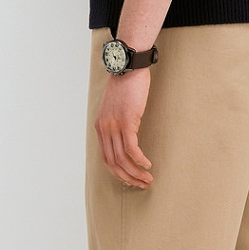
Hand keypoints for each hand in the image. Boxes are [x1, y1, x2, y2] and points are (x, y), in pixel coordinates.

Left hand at [94, 68, 152, 188]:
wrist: (129, 65)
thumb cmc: (126, 83)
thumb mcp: (115, 106)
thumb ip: (116, 121)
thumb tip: (126, 135)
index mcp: (100, 126)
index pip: (106, 158)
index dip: (118, 173)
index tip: (130, 179)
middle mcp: (104, 128)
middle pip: (113, 163)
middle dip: (127, 178)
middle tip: (141, 184)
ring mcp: (114, 125)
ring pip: (123, 159)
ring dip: (136, 173)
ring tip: (147, 179)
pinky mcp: (127, 121)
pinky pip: (132, 149)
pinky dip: (140, 161)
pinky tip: (148, 165)